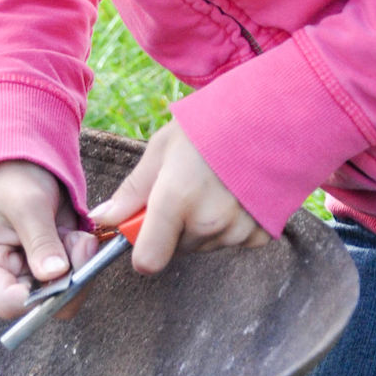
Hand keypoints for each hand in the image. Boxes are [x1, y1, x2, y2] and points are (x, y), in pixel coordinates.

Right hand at [0, 160, 97, 319]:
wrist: (18, 172)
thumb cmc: (11, 183)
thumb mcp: (27, 204)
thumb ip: (41, 240)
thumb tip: (55, 274)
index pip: (8, 303)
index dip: (40, 297)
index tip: (65, 270)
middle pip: (40, 304)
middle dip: (68, 275)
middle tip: (79, 241)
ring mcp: (22, 282)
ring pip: (61, 295)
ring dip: (77, 265)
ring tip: (72, 233)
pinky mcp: (43, 278)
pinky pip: (71, 282)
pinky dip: (79, 260)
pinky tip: (73, 236)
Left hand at [91, 121, 269, 276]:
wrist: (271, 115)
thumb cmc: (211, 125)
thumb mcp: (162, 148)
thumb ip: (133, 190)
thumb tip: (104, 218)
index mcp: (176, 200)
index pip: (148, 260)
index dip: (142, 248)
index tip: (144, 228)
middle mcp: (207, 222)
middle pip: (177, 249)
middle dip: (174, 228)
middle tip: (186, 189)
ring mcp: (237, 231)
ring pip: (205, 245)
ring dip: (203, 227)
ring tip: (215, 186)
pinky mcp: (260, 234)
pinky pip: (234, 242)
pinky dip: (232, 226)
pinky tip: (236, 195)